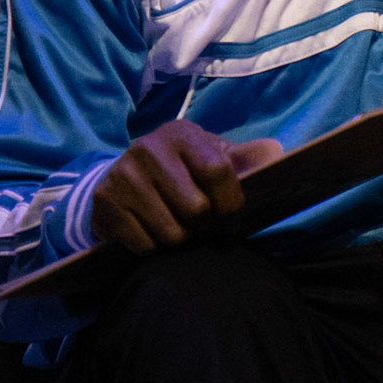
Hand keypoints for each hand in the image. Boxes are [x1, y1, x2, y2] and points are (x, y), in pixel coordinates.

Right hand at [90, 120, 284, 254]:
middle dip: (206, 226)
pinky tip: (154, 233)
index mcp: (181, 134)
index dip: (232, 203)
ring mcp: (123, 176)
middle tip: (204, 226)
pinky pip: (144, 245)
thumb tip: (276, 152)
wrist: (122, 178)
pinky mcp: (105, 203)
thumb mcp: (210, 156)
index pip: (218, 171)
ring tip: (181, 229)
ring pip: (171, 233)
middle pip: (196, 209)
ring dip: (182, 240)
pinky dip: (154, 248)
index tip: (232, 216)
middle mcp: (148, 148)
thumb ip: (244, 158)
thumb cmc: (180, 169)